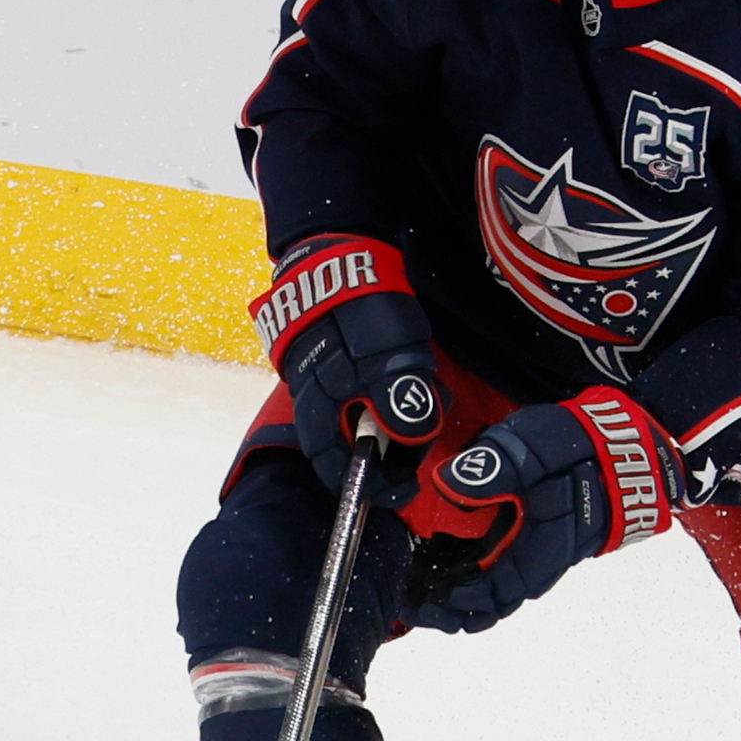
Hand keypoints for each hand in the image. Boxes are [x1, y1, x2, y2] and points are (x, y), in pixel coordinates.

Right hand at [249, 235, 441, 497]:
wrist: (336, 252)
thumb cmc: (361, 310)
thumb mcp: (391, 358)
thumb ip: (401, 401)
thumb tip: (410, 438)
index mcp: (320, 410)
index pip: (336, 468)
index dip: (370, 485)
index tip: (405, 488)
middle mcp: (313, 399)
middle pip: (348, 445)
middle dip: (387, 451)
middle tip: (423, 441)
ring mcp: (318, 375)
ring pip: (356, 415)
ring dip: (392, 419)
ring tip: (428, 398)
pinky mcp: (330, 353)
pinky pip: (359, 389)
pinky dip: (385, 393)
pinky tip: (410, 376)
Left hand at [405, 390, 680, 630]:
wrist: (628, 446)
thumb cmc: (582, 449)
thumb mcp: (535, 448)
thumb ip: (492, 468)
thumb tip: (446, 482)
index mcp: (537, 552)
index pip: (491, 595)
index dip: (453, 601)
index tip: (418, 595)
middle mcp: (539, 564)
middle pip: (490, 605)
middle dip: (449, 610)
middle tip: (411, 603)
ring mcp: (539, 556)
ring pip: (495, 595)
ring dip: (459, 600)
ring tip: (421, 597)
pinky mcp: (536, 543)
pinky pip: (501, 576)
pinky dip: (473, 580)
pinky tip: (446, 568)